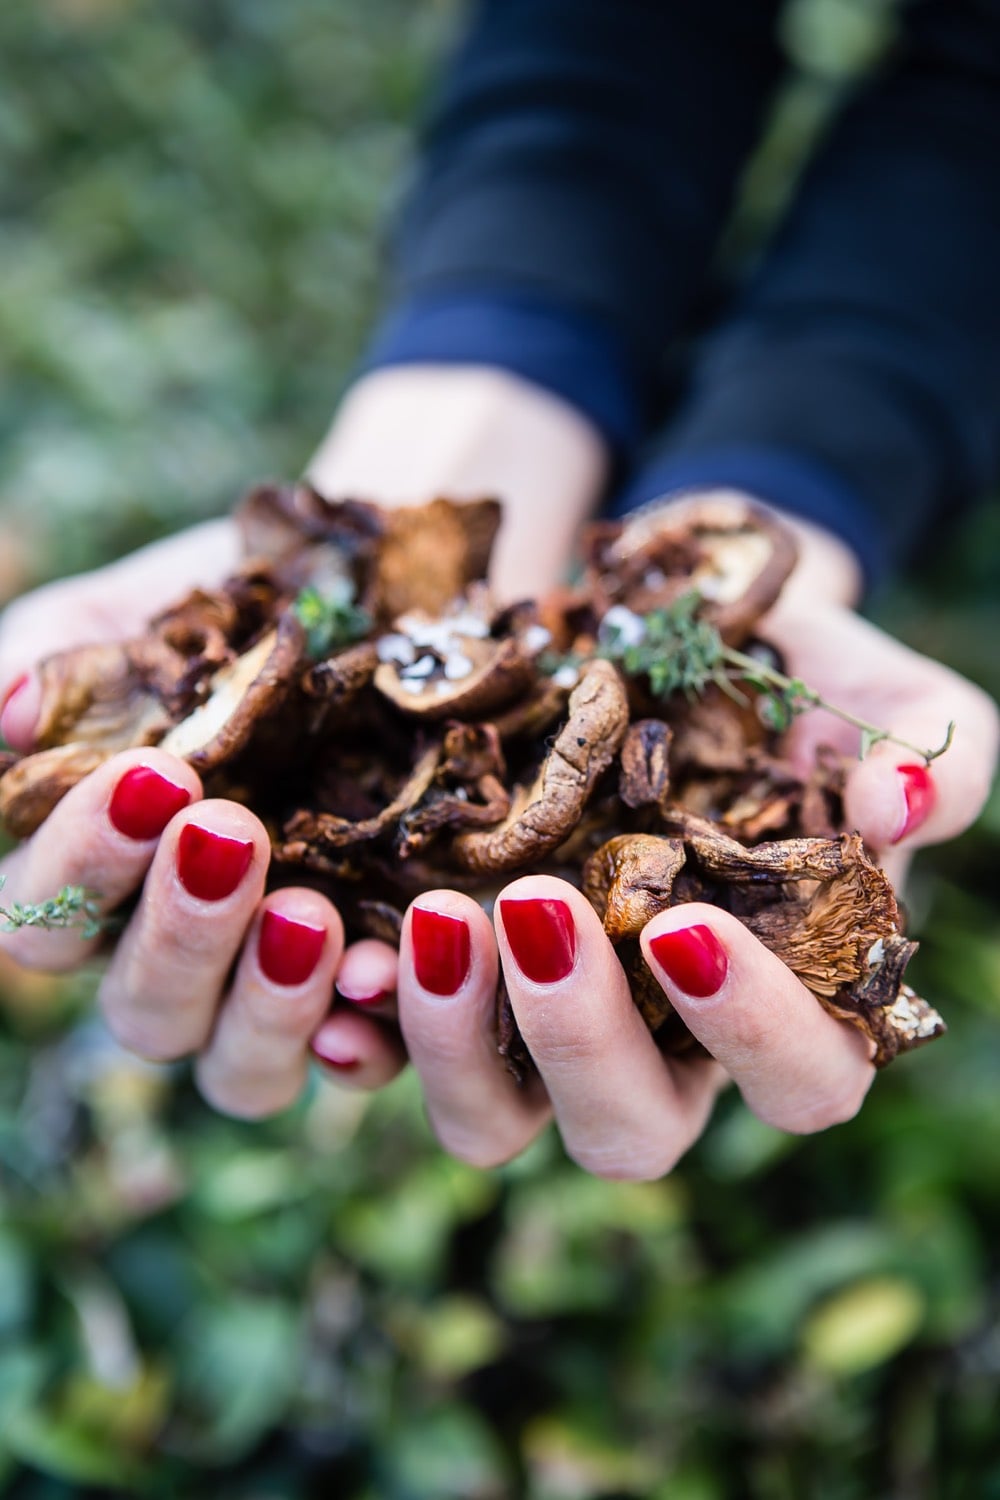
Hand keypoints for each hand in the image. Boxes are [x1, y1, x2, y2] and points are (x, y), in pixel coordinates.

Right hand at [0, 523, 406, 1116]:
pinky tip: (384, 978)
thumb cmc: (238, 613)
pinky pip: (369, 1059)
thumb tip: (3, 711)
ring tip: (311, 915)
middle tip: (232, 832)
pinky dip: (372, 1037)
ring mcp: (279, 984)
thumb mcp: (140, 615)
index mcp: (102, 877)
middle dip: (181, 932)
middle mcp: (182, 951)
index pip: (47, 918)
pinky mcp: (384, 989)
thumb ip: (63, 663)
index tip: (154, 776)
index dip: (84, 865)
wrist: (389, 597)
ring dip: (267, 1004)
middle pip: (145, 1011)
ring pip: (239, 1067)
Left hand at [338, 530, 998, 1177]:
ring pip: (494, 1120)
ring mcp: (540, 1022)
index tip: (692, 924)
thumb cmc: (789, 673)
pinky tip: (330, 957)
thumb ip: (933, 754)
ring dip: (455, 1040)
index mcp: (783, 1004)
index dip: (754, 1033)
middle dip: (583, 1041)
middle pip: (630, 1133)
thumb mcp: (873, 692)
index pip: (800, 1079)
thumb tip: (902, 810)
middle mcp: (658, 1043)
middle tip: (543, 912)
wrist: (659, 621)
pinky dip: (358, 1020)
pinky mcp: (445, 979)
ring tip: (428, 913)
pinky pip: (387, 1047)